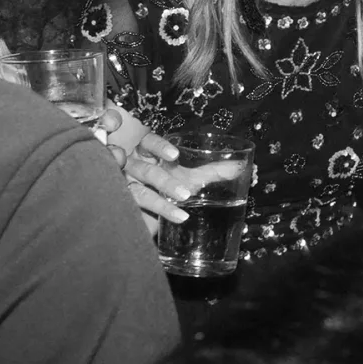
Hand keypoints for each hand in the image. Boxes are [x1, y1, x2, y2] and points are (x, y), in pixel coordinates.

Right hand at [95, 106, 243, 230]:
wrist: (146, 212)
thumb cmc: (166, 186)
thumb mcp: (187, 177)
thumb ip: (211, 171)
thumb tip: (240, 168)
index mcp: (146, 153)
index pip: (148, 143)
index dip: (159, 147)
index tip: (175, 156)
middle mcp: (131, 167)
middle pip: (143, 169)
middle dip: (163, 180)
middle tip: (186, 192)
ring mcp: (123, 187)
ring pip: (136, 192)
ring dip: (159, 202)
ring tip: (182, 208)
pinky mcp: (122, 207)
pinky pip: (134, 211)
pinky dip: (155, 215)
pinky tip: (172, 220)